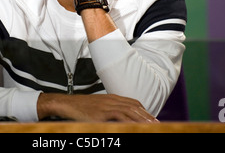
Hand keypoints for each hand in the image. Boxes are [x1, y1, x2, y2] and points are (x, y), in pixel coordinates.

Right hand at [37, 93, 158, 122]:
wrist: (67, 104)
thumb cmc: (81, 108)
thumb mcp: (98, 107)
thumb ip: (109, 110)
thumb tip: (118, 118)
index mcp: (112, 98)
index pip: (133, 102)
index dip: (144, 110)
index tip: (152, 118)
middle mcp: (112, 100)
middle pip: (134, 107)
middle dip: (147, 116)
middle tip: (157, 124)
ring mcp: (107, 106)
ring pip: (130, 111)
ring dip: (142, 119)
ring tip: (151, 126)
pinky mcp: (102, 113)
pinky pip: (119, 116)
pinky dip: (129, 121)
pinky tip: (134, 126)